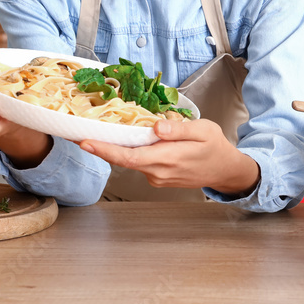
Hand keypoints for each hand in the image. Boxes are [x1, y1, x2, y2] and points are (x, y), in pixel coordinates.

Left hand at [79, 118, 259, 195]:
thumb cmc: (215, 147)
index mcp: (167, 159)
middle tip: (79, 133)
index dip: (106, 150)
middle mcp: (158, 172)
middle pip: (124, 159)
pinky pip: (140, 162)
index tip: (85, 142)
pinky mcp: (158, 177)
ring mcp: (157, 177)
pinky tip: (130, 139)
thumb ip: (178, 129)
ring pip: (131, 161)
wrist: (224, 170)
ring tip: (102, 131)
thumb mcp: (202, 131)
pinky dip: (131, 151)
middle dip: (101, 147)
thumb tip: (157, 126)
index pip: (130, 156)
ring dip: (117, 148)